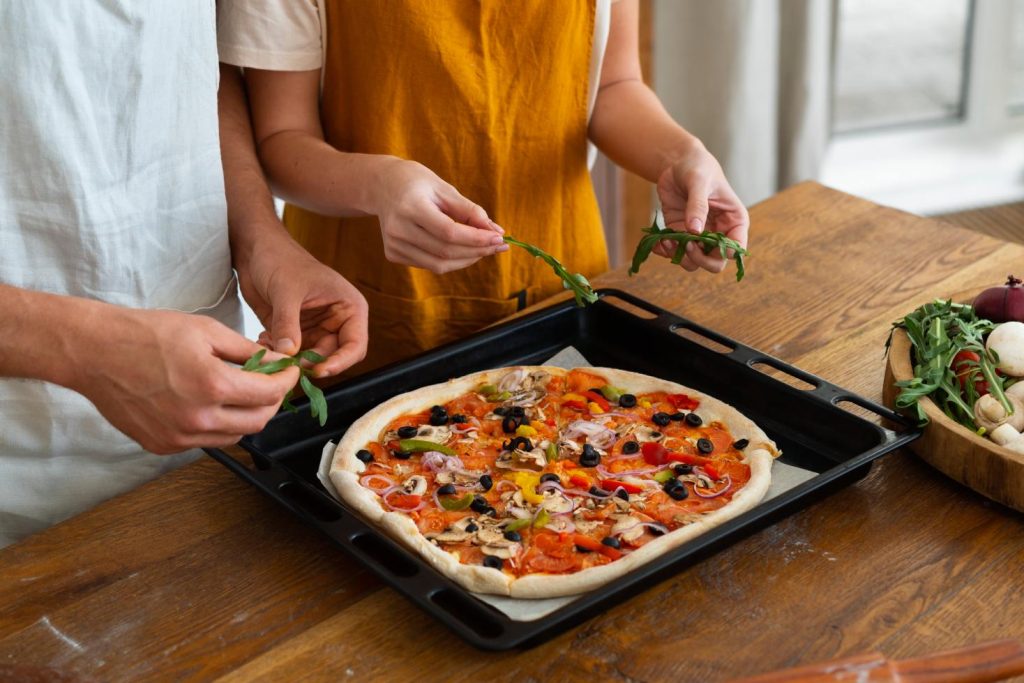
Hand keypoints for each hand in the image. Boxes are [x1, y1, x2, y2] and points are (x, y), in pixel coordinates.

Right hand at [69, 307, 297, 453]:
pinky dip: (218, 425)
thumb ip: (248, 351)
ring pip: (234, 436)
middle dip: (272, 402)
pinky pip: (206, 441)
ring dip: (247, 416)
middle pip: (258, 421)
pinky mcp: (163, 445)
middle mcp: (198, 418)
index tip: (289, 372)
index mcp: (212, 385)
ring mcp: (179, 436)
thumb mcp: (206, 331)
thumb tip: (277, 362)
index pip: (269, 394)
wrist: (96, 352)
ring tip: (244, 392)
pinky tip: (213, 404)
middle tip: (272, 383)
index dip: (286, 382)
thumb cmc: (147, 334)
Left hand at [237, 227, 368, 377]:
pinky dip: (278, 354)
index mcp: (349, 308)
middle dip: (310, 363)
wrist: (257, 250)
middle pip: (332, 356)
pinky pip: (292, 353)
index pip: (355, 345)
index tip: (319, 371)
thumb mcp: (286, 291)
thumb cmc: (281, 259)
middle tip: (287, 363)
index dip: (341, 362)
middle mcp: (336, 321)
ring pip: (310, 359)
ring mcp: (315, 328)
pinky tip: (263, 342)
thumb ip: (287, 324)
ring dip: (291, 360)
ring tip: (269, 349)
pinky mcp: (295, 332)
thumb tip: (287, 354)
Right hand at [373, 159, 507, 273]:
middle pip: (445, 251)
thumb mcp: (445, 189)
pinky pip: (429, 265)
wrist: (382, 185)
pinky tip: (460, 249)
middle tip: (498, 246)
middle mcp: (398, 228)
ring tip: (483, 249)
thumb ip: (470, 211)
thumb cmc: (418, 183)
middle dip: (477, 251)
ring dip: (467, 260)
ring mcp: (393, 244)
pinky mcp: (392, 254)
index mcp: (410, 206)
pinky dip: (450, 261)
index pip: (449, 232)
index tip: (499, 238)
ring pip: (438, 265)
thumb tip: (496, 232)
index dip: (476, 239)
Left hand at [654, 141, 748, 272]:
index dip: (721, 252)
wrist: (678, 164)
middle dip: (699, 258)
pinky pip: (676, 252)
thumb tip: (695, 231)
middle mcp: (720, 233)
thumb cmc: (697, 168)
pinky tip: (658, 242)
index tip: (700, 238)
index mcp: (735, 221)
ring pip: (694, 262)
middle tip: (685, 244)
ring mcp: (699, 236)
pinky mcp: (681, 235)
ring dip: (680, 257)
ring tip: (667, 241)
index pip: (736, 249)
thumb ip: (698, 206)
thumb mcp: (698, 182)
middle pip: (715, 262)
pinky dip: (666, 251)